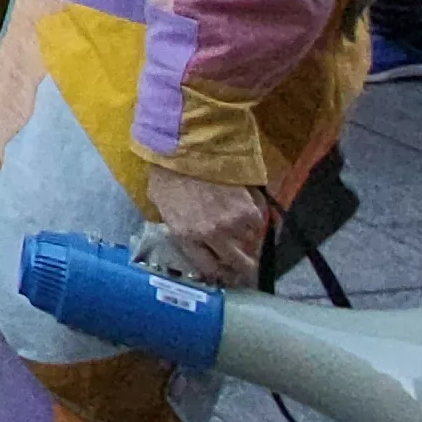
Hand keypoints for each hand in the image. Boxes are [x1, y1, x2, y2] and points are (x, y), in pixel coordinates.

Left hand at [148, 171, 270, 287]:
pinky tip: (247, 208)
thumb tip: (190, 236)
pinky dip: (256, 217)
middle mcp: (213, 235)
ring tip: (242, 227)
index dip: (220, 272)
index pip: (210, 268)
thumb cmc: (167, 174)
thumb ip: (178, 225)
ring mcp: (234, 222)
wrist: (186, 148)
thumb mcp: (162, 205)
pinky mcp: (250, 208)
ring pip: (251, 242)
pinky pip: (259, 222)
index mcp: (186, 236)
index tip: (226, 271)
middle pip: (238, 263)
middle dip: (244, 267)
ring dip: (249, 237)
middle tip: (247, 264)